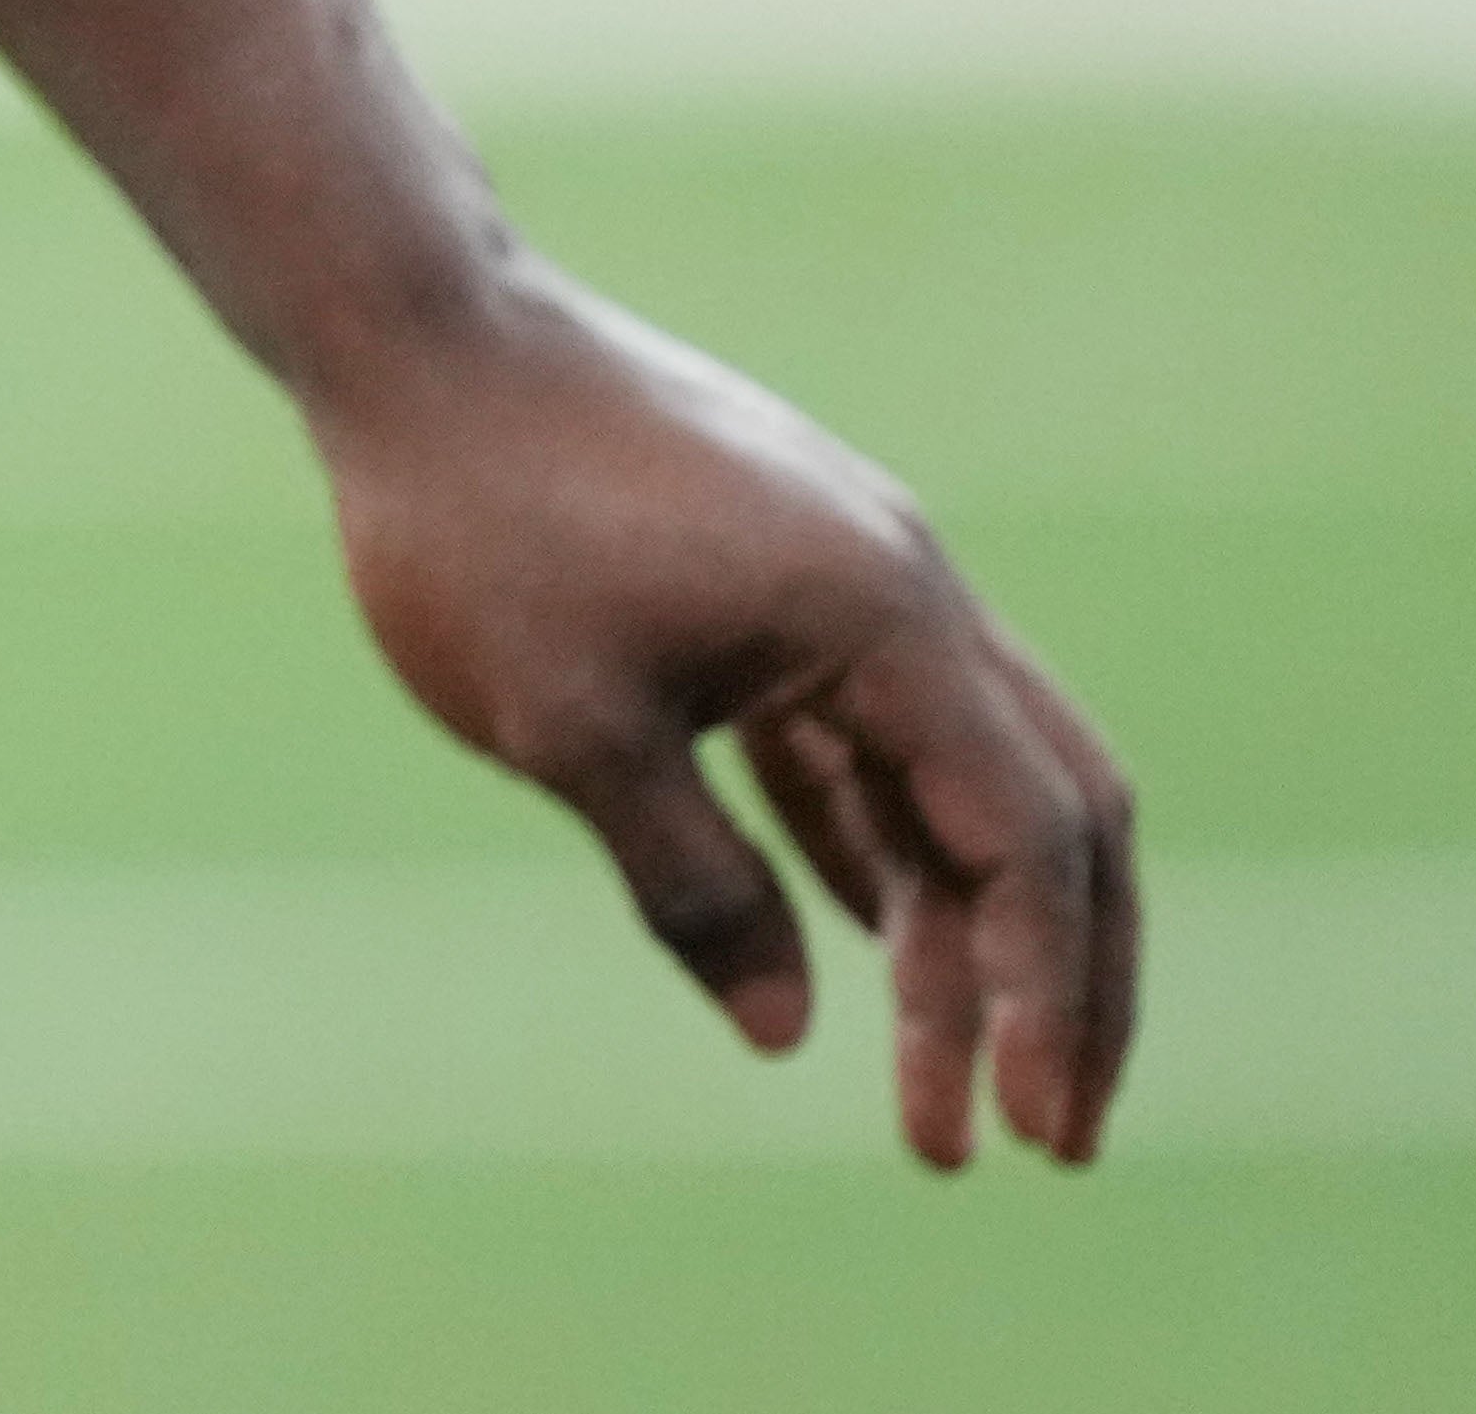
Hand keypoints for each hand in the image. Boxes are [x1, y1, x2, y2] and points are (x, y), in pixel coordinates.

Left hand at [320, 266, 1142, 1168]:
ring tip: (934, 1089)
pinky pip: (871, 732)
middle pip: (1053, 809)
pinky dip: (884, 841)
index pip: (1028, 837)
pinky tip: (871, 940)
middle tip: (1047, 1140)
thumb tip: (789, 1030)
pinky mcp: (784, 574)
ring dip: (960, 927)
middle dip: (1063, 980)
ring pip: (960, 777)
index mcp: (886, 616)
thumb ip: (696, 887)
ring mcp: (850, 572)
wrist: (411, 335)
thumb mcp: (573, 733)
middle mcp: (906, 586)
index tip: (1027, 1133)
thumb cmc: (479, 523)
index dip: (1044, 996)